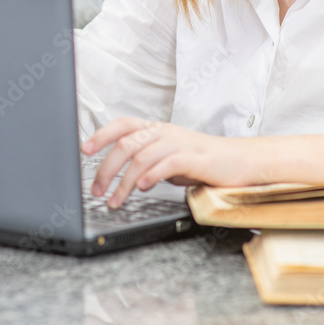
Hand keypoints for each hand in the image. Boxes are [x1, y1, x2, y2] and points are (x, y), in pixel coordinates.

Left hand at [80, 117, 246, 207]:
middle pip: (127, 144)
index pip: (124, 124)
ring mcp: (179, 144)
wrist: (238, 162)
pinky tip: (141, 187)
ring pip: (142, 156)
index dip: (102, 134)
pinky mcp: (194, 159)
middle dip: (106, 168)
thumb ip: (146, 160)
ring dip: (123, 181)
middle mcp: (165, 133)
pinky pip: (166, 163)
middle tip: (97, 189)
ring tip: (115, 199)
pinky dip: (150, 175)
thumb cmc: (201, 162)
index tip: (85, 150)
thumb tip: (119, 172)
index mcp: (157, 130)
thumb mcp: (167, 157)